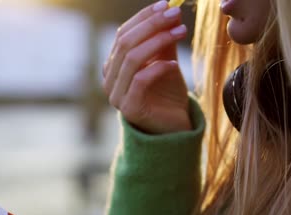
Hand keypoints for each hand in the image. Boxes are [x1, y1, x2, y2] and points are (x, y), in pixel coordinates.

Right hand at [102, 1, 191, 133]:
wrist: (172, 127)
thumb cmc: (167, 94)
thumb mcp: (165, 61)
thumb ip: (163, 41)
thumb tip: (169, 12)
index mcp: (113, 65)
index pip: (122, 34)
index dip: (143, 18)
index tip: (167, 5)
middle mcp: (109, 79)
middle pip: (126, 43)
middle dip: (152, 25)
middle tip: (175, 15)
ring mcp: (116, 95)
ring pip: (132, 59)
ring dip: (158, 41)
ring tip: (181, 33)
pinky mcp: (129, 108)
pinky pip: (140, 80)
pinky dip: (158, 68)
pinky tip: (175, 64)